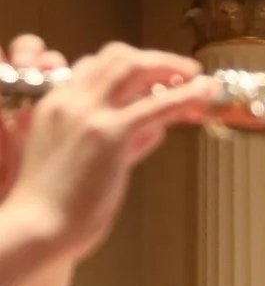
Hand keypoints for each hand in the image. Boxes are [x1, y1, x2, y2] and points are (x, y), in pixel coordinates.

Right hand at [3, 40, 212, 260]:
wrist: (37, 228)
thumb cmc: (56, 207)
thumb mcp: (83, 162)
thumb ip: (120, 142)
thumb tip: (152, 131)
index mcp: (55, 104)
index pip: (94, 67)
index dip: (131, 68)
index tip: (156, 79)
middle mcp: (69, 101)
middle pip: (115, 58)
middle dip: (155, 59)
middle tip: (184, 71)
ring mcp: (89, 115)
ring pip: (134, 68)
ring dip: (172, 67)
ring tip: (200, 80)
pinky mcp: (110, 136)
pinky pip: (156, 105)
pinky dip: (185, 95)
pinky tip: (205, 93)